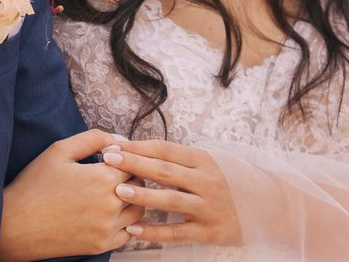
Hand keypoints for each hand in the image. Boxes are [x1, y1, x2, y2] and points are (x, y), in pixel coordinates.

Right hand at [0, 130, 144, 260]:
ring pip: (138, 210)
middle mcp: (110, 204)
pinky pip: (129, 233)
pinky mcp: (101, 245)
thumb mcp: (60, 150)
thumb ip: (93, 138)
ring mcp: (107, 228)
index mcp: (102, 177)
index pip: (133, 163)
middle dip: (129, 176)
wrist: (14, 224)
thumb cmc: (35, 184)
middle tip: (110, 174)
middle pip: (139, 185)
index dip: (124, 158)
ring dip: (130, 199)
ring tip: (110, 192)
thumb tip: (121, 139)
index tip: (110, 159)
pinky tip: (108, 213)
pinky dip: (124, 222)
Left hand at [103, 140, 241, 245]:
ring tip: (119, 191)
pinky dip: (155, 232)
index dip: (138, 147)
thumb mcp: (208, 163)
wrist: (269, 207)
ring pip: (171, 200)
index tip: (113, 145)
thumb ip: (178, 159)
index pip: (165, 149)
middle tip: (108, 160)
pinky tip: (134, 228)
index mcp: (203, 160)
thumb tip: (137, 149)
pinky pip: (178, 232)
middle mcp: (206, 181)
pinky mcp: (210, 231)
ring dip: (144, 196)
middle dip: (134, 164)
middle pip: (165, 171)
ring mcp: (209, 207)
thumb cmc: (228, 181)